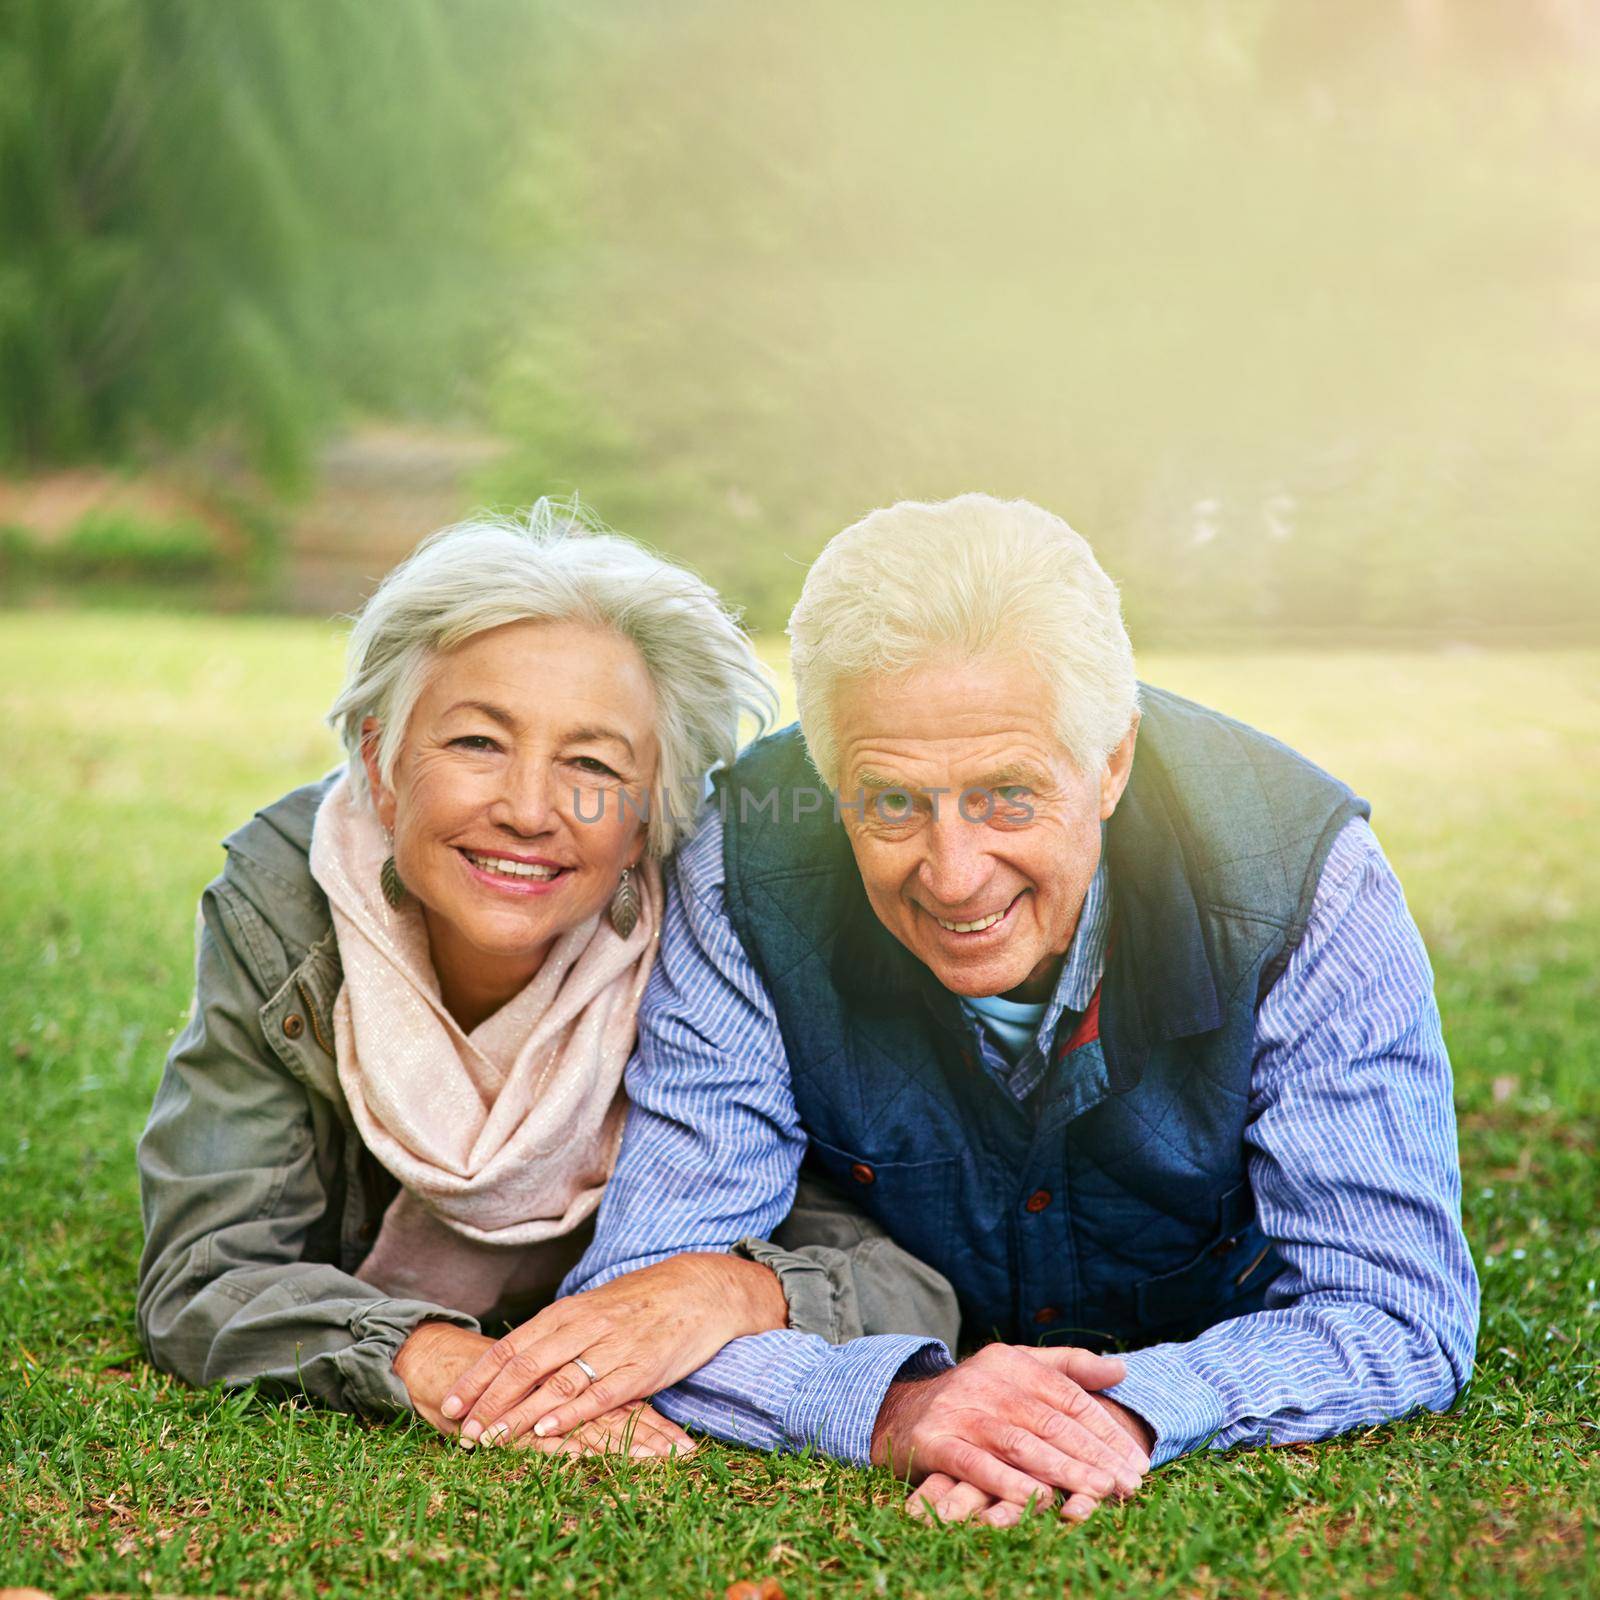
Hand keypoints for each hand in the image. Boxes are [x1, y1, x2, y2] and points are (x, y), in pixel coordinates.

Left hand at [392, 1320, 692, 1456]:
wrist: (701, 1288)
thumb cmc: (644, 1300)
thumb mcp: (596, 1306)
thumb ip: (560, 1330)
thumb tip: (520, 1357)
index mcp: (570, 1311)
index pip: (513, 1346)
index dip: (480, 1376)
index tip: (451, 1402)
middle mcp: (585, 1327)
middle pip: (526, 1365)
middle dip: (490, 1401)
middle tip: (461, 1431)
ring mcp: (613, 1348)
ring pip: (556, 1382)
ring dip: (519, 1413)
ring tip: (491, 1439)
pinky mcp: (641, 1369)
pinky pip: (599, 1394)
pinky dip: (570, 1412)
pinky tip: (547, 1428)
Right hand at [872, 1344, 1148, 1518]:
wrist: (900, 1409)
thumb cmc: (975, 1396)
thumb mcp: (1015, 1368)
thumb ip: (1067, 1367)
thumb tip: (1121, 1371)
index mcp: (1010, 1362)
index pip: (1068, 1396)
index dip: (1105, 1430)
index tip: (1137, 1462)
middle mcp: (986, 1382)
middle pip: (1050, 1422)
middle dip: (1094, 1456)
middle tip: (1128, 1484)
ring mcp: (959, 1411)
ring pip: (1019, 1444)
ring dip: (1062, 1470)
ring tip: (1098, 1492)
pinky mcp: (934, 1441)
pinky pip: (976, 1465)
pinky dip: (1006, 1483)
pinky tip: (1035, 1500)